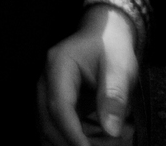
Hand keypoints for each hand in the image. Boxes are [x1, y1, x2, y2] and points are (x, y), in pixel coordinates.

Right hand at [39, 5, 139, 145]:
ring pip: (45, 121)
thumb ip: (114, 97)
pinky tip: (80, 144)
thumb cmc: (112, 46)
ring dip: (63, 140)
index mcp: (58, 66)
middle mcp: (45, 77)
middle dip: (66, 141)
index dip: (72, 134)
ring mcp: (46, 86)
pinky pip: (52, 119)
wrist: (104, 32)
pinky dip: (64, 135)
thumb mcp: (120, 68)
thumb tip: (111, 131)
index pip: (59, 106)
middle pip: (46, 117)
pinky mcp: (53, 95)